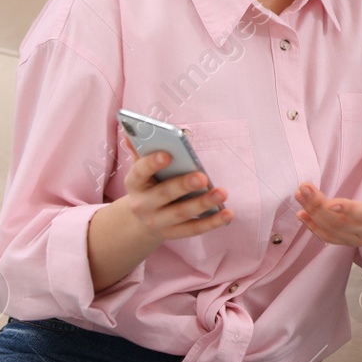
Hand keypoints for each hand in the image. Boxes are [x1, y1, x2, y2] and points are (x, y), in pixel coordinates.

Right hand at [116, 132, 233, 245]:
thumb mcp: (142, 169)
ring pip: (181, 213)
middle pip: (163, 194)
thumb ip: (142, 150)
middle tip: (202, 176)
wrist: (141, 220)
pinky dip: (212, 222)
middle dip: (183, 185)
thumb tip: (133, 128)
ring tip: (222, 193)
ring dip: (202, 203)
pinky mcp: (173, 233)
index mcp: (134, 183)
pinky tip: (228, 213)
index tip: (168, 154)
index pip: (140, 172)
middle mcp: (143, 204)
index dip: (152, 163)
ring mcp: (158, 221)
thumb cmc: (149, 184)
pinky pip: (194, 229)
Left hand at [294, 170, 361, 263]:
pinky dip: (313, 227)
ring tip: (300, 195)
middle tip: (304, 188)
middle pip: (341, 222)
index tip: (331, 202)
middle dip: (320, 205)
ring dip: (313, 213)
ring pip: (331, 230)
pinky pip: (328, 237)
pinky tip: (302, 213)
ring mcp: (358, 239)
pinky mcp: (349, 241)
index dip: (348, 210)